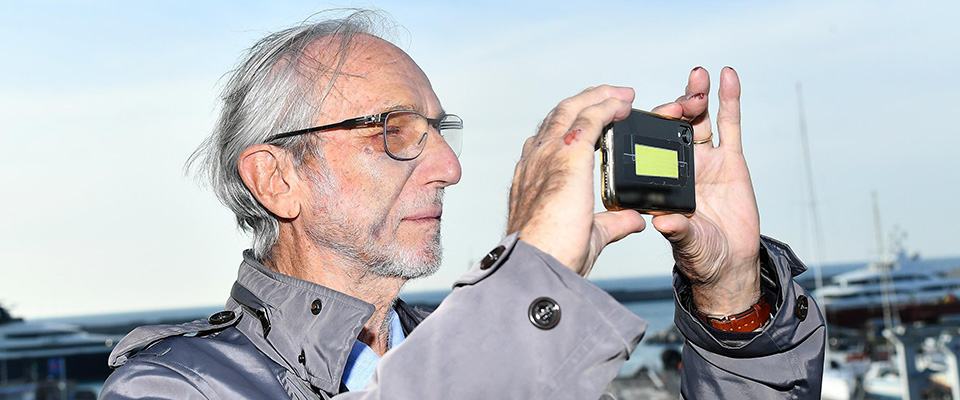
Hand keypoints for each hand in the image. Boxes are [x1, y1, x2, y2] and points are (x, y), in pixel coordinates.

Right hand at [508, 86, 644, 275]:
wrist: (538, 259)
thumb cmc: (552, 254)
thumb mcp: (590, 233)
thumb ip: (612, 222)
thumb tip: (633, 220)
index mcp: (533, 178)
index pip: (550, 140)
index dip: (571, 126)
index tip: (591, 121)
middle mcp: (536, 160)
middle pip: (559, 115)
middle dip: (586, 101)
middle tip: (611, 97)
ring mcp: (550, 153)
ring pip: (572, 109)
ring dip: (599, 97)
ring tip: (621, 94)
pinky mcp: (570, 153)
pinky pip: (591, 117)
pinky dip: (608, 106)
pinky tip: (623, 103)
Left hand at [650, 67, 761, 315]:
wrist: (729, 263)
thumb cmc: (699, 255)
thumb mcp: (686, 244)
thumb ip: (678, 231)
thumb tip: (664, 222)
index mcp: (658, 181)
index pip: (648, 147)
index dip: (646, 128)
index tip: (646, 115)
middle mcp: (678, 166)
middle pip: (672, 127)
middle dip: (674, 109)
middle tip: (678, 103)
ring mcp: (704, 160)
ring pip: (698, 120)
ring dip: (695, 96)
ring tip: (697, 76)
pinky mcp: (731, 160)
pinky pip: (730, 125)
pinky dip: (729, 100)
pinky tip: (727, 77)